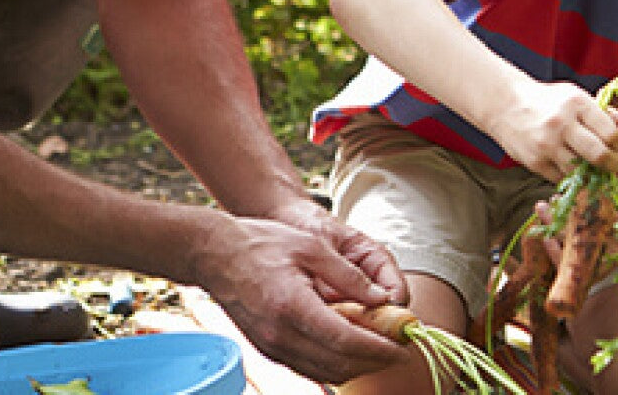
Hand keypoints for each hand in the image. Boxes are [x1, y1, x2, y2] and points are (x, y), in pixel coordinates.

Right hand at [190, 213, 407, 382]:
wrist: (214, 255)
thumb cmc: (262, 243)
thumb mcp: (311, 247)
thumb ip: (349, 275)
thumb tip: (382, 299)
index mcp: (293, 307)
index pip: (346, 341)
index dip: (380, 349)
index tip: (403, 348)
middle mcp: (281, 336)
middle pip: (339, 364)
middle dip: (375, 362)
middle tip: (400, 351)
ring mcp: (272, 347)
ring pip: (325, 373)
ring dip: (357, 367)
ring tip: (381, 350)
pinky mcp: (268, 350)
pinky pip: (309, 367)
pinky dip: (335, 364)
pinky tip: (351, 349)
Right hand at [487, 81, 617, 181]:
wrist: (506, 105)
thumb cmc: (548, 102)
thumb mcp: (576, 97)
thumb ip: (605, 112)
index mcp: (576, 104)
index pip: (610, 133)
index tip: (615, 146)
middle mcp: (561, 124)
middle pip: (598, 155)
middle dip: (612, 165)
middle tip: (614, 166)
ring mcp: (547, 145)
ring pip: (580, 171)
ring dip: (591, 174)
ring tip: (591, 167)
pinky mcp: (535, 162)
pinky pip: (561, 178)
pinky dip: (570, 177)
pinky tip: (570, 167)